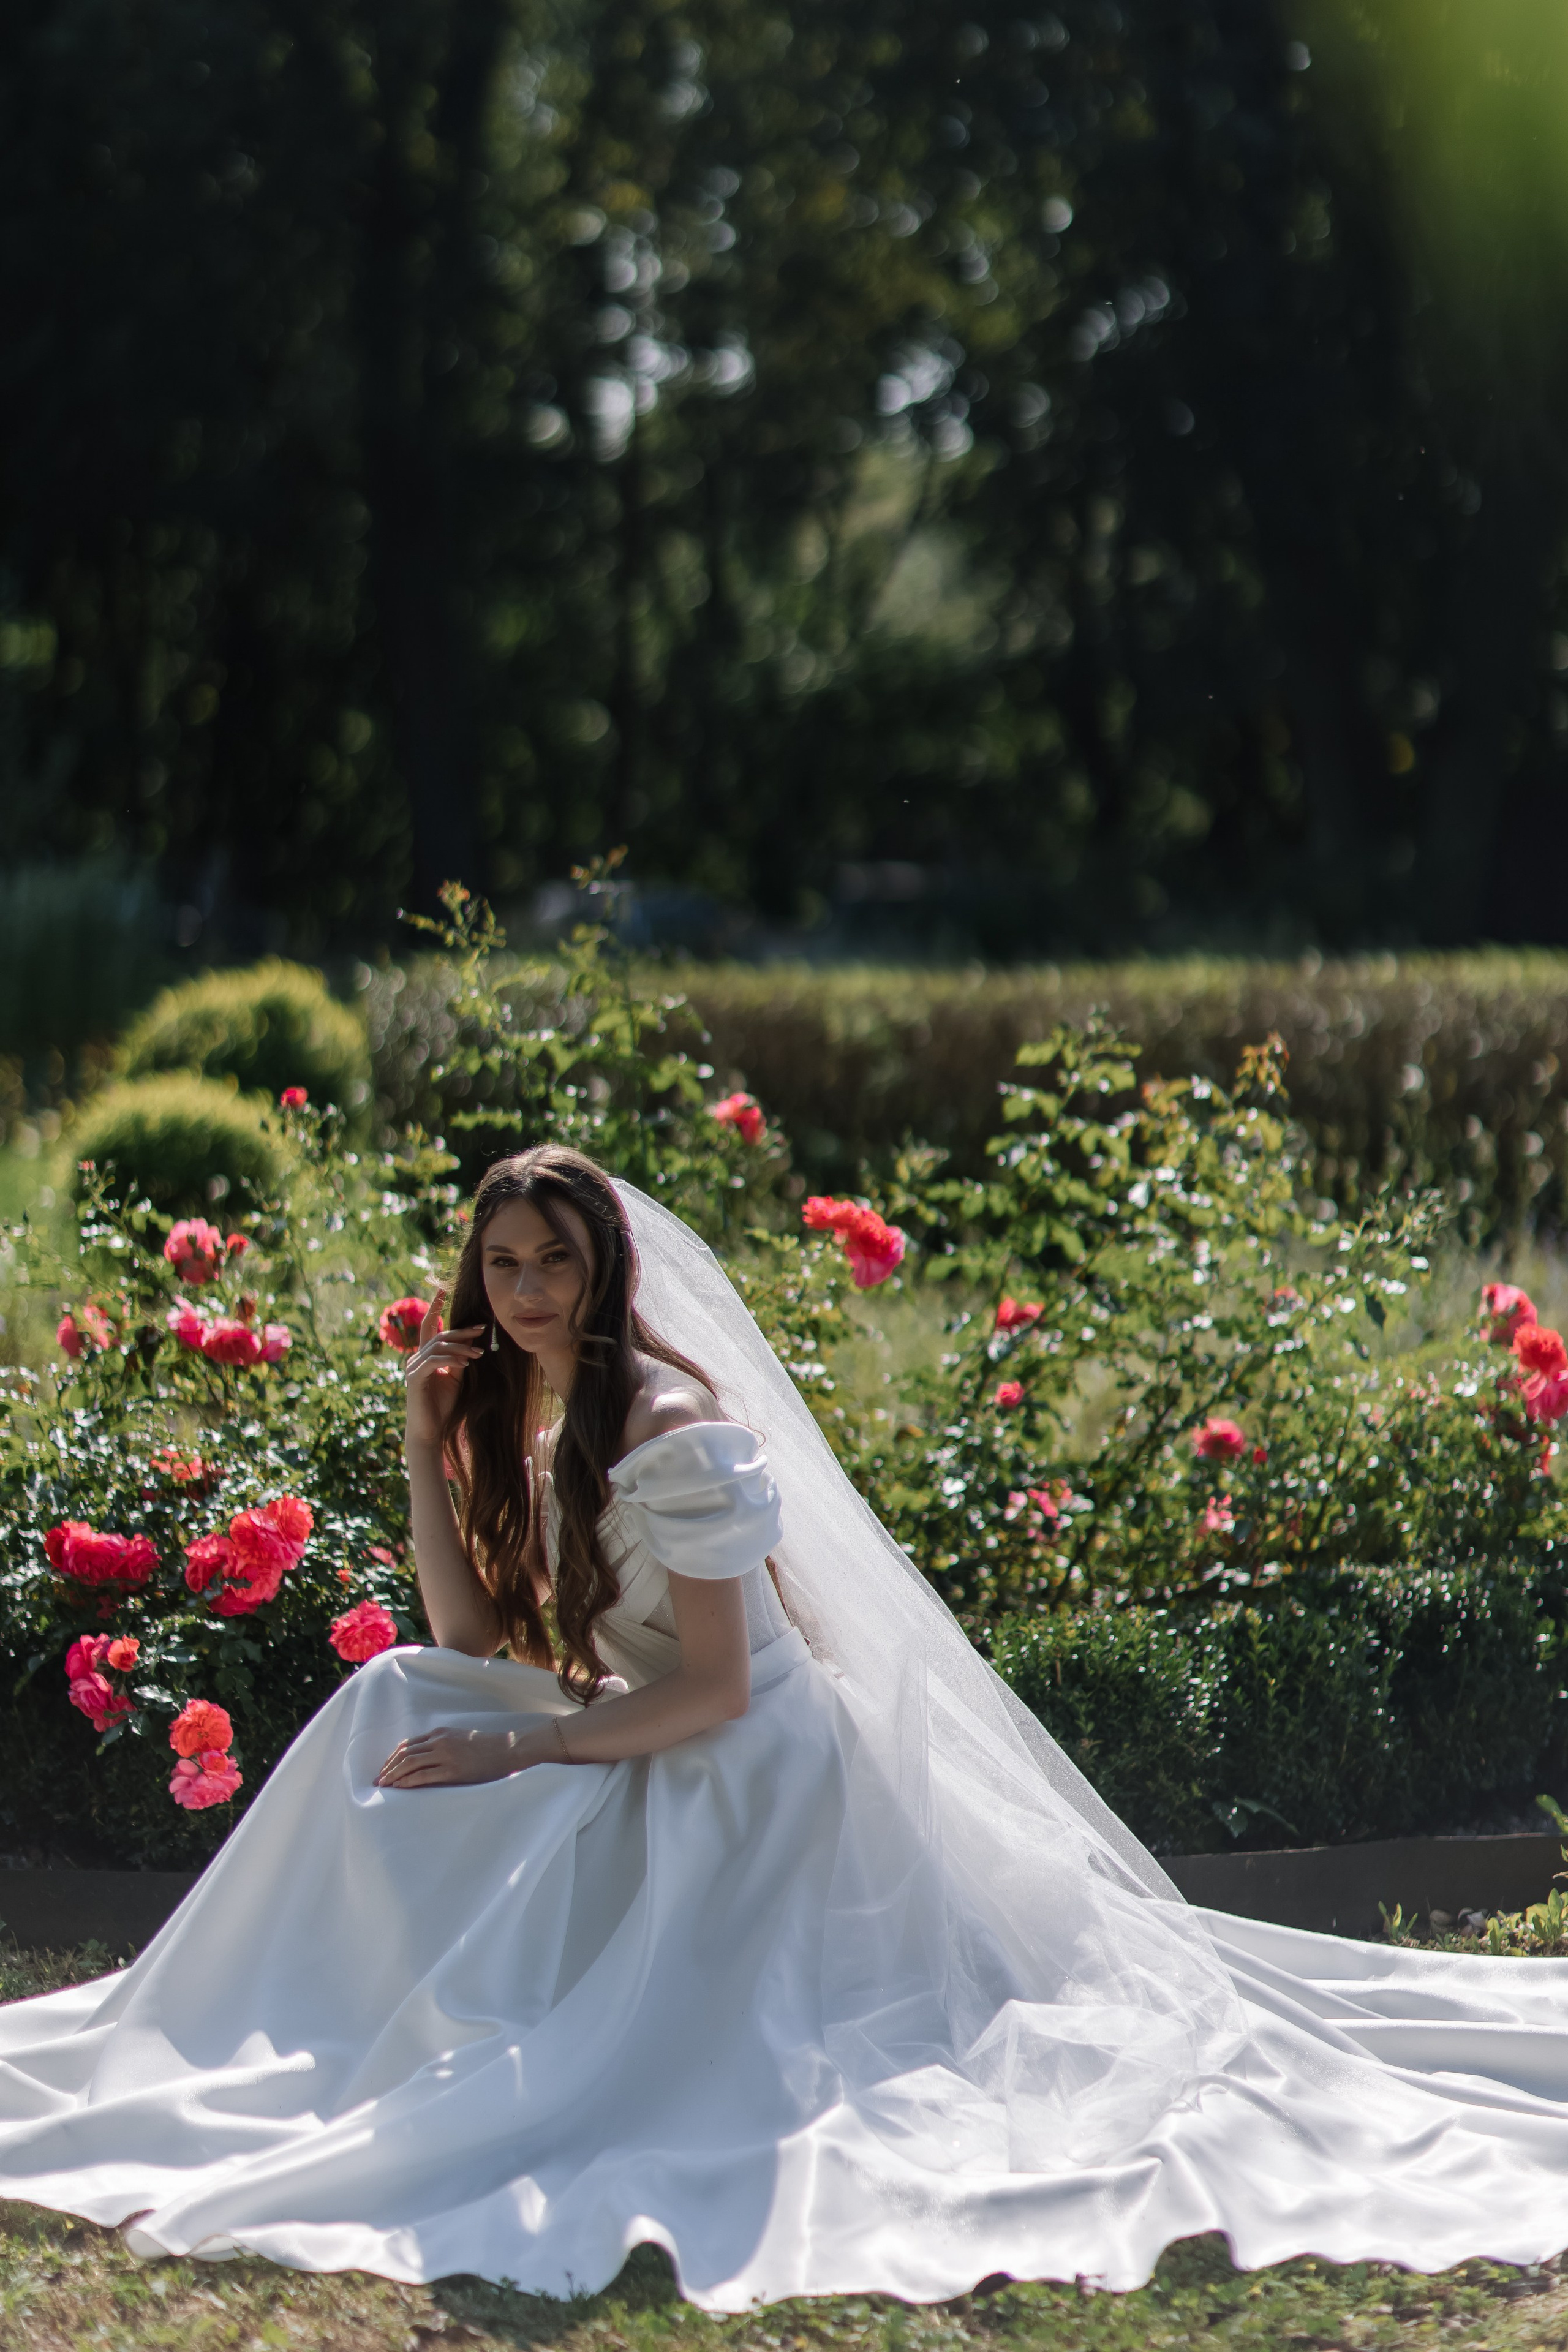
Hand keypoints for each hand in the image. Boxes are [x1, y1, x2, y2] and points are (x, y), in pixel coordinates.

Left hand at [375, 1722, 559, 1788]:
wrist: (508, 1749)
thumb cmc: (485, 1747)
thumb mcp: (460, 1739)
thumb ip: (441, 1744)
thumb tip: (422, 1758)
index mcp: (440, 1733)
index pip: (408, 1744)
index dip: (392, 1758)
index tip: (384, 1769)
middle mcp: (439, 1741)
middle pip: (405, 1754)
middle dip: (388, 1768)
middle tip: (378, 1780)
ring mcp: (446, 1755)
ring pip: (410, 1763)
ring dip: (394, 1775)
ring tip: (384, 1786)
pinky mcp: (453, 1770)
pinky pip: (424, 1776)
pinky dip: (409, 1782)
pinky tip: (400, 1788)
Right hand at [403, 1287, 484, 1451]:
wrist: (430, 1430)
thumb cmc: (442, 1405)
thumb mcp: (456, 1377)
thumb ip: (459, 1357)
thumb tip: (471, 1340)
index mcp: (425, 1356)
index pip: (429, 1327)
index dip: (434, 1307)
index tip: (442, 1291)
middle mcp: (416, 1359)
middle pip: (439, 1336)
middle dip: (461, 1332)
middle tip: (481, 1329)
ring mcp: (413, 1368)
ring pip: (439, 1347)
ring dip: (461, 1348)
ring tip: (478, 1354)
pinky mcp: (415, 1378)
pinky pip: (435, 1361)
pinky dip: (451, 1360)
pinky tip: (465, 1364)